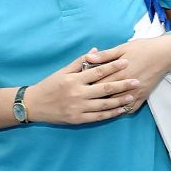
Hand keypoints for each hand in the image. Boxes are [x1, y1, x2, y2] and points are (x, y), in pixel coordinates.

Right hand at [24, 54, 144, 124]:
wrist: (34, 105)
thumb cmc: (49, 85)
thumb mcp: (62, 71)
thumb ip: (80, 62)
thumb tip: (96, 50)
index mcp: (74, 80)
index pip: (98, 71)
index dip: (113, 66)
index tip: (126, 62)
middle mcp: (78, 94)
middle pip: (105, 88)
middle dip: (123, 84)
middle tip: (137, 80)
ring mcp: (78, 108)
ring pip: (104, 104)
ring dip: (120, 100)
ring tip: (132, 95)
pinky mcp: (78, 119)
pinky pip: (99, 117)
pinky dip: (111, 113)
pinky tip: (121, 110)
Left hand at [84, 35, 170, 104]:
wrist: (165, 54)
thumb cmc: (143, 48)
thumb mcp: (122, 48)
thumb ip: (105, 55)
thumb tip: (88, 57)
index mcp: (120, 71)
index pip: (99, 81)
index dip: (86, 85)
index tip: (76, 88)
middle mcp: (127, 84)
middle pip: (106, 94)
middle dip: (92, 97)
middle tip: (79, 100)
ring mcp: (136, 92)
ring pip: (117, 104)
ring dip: (105, 107)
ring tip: (91, 109)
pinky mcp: (143, 96)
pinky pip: (131, 109)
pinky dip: (121, 112)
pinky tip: (112, 114)